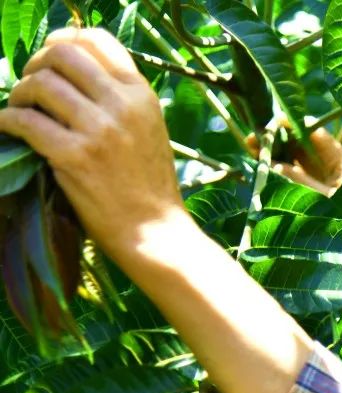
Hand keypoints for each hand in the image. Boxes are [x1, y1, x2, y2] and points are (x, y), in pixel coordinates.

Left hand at [0, 28, 183, 257]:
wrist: (155, 231)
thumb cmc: (149, 184)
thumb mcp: (150, 129)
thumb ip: (121, 99)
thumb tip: (73, 74)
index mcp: (141, 95)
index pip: (97, 40)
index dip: (64, 41)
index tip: (50, 59)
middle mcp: (122, 106)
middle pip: (62, 54)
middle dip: (37, 65)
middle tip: (32, 88)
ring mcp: (99, 131)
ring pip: (40, 85)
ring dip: (20, 95)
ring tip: (22, 112)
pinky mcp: (75, 157)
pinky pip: (25, 122)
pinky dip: (8, 121)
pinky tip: (10, 130)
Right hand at [250, 126, 341, 232]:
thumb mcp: (325, 200)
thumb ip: (300, 182)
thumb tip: (273, 165)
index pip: (314, 132)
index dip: (291, 125)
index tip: (269, 124)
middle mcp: (332, 160)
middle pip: (301, 140)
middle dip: (277, 137)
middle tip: (253, 138)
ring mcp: (323, 170)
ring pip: (295, 154)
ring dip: (275, 151)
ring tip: (252, 147)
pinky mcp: (315, 182)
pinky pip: (294, 168)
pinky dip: (278, 165)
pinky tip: (261, 162)